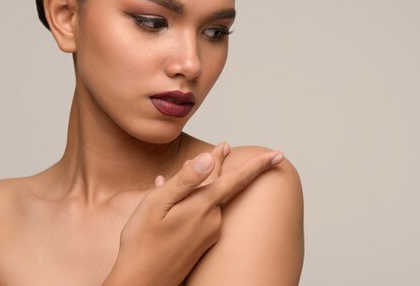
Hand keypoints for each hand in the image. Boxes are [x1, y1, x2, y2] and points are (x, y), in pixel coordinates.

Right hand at [103, 142, 283, 285]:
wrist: (140, 284)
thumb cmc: (142, 244)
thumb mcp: (158, 204)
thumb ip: (185, 180)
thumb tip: (208, 158)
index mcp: (203, 207)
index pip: (237, 179)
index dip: (258, 165)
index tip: (279, 154)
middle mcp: (212, 221)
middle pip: (220, 185)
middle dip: (219, 166)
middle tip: (225, 147)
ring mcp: (208, 234)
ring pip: (208, 200)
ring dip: (199, 184)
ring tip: (185, 167)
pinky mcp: (202, 244)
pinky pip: (201, 214)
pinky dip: (190, 202)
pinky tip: (173, 199)